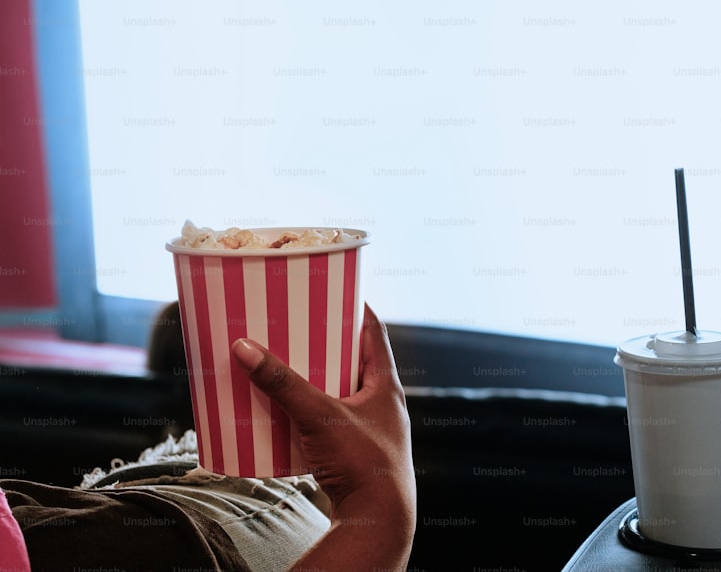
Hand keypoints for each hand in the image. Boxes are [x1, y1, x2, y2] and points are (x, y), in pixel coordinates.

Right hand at [231, 304, 415, 570]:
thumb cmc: (362, 463)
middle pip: (354, 360)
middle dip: (325, 344)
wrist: (377, 519)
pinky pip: (331, 421)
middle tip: (295, 327)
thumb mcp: (319, 415)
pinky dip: (310, 412)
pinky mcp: (356, 452)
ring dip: (315, 379)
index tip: (331, 289)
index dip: (354, 307)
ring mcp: (371, 428)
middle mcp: (383, 403)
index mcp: (386, 384)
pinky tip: (286, 411)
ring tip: (284, 364)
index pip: (373, 330)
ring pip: (341, 392)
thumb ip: (283, 383)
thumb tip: (245, 348)